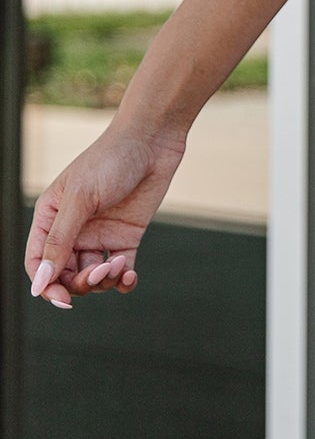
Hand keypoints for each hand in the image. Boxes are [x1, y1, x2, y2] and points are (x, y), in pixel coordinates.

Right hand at [24, 120, 188, 309]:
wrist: (153, 140)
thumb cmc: (111, 160)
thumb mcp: (81, 199)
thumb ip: (60, 240)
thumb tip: (41, 282)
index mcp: (50, 217)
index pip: (38, 263)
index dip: (46, 285)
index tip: (63, 299)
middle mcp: (72, 230)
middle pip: (65, 275)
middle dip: (80, 283)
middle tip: (100, 272)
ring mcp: (99, 235)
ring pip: (92, 276)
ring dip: (103, 280)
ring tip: (118, 265)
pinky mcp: (125, 238)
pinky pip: (119, 271)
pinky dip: (123, 281)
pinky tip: (129, 276)